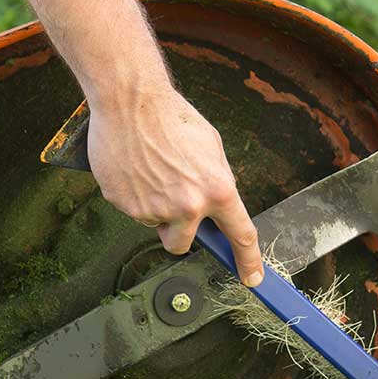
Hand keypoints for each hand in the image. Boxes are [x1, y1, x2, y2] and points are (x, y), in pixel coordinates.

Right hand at [86, 84, 264, 286]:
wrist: (130, 101)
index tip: (252, 278)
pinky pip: (131, 209)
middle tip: (170, 205)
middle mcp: (187, 205)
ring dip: (153, 206)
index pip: (240, 235)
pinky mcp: (124, 204)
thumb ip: (216, 181)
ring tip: (150, 169)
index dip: (248, 261)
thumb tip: (215, 203)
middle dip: (177, 232)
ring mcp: (153, 208)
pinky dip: (132, 194)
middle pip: (181, 244)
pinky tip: (133, 167)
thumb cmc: (171, 117)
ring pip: (154, 223)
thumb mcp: (210, 146)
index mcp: (216, 189)